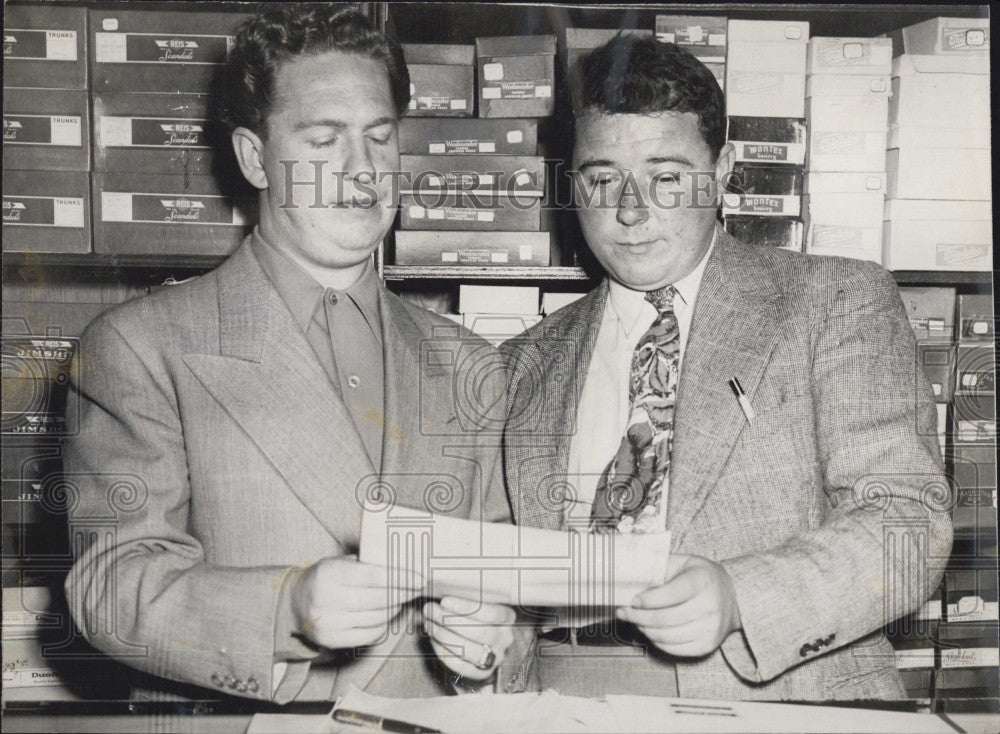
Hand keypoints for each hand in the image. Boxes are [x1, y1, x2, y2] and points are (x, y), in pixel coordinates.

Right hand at [290, 555, 422, 649]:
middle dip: (404, 593)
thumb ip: (367, 562)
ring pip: (377, 618)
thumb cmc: (325, 577)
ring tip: (401, 599)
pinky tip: (387, 615)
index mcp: (329, 573)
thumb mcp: (340, 562)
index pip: (374, 576)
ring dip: (395, 608)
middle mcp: (326, 599)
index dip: (401, 577)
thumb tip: (405, 563)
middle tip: (417, 588)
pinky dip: (384, 625)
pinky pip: (369, 635)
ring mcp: (328, 623)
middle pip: (379, 599)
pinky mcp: (331, 641)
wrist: (294, 603)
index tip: (420, 578)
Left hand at [423, 596, 515, 680]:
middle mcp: (505, 638)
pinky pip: (461, 666)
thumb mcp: (475, 603)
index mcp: (507, 617)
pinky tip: (433, 640)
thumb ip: (464, 597)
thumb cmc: (471, 616)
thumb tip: (441, 590)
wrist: (475, 646)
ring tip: (429, 624)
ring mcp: (495, 658)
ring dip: (444, 636)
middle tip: (430, 610)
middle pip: (479, 632)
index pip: (491, 613)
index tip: (444, 601)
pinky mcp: (482, 674)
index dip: (467, 608)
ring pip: (470, 650)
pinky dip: (443, 652)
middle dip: (450, 621)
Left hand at [617, 554, 740, 656]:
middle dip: (638, 617)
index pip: (670, 594)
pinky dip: (657, 642)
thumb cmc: (701, 577)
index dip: (647, 600)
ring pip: (667, 636)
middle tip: (624, 613)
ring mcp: (710, 628)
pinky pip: (675, 649)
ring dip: (645, 630)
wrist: (734, 597)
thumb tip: (629, 577)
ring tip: (635, 622)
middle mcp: (709, 605)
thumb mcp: (683, 562)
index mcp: (702, 581)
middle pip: (665, 618)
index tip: (632, 600)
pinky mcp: (708, 644)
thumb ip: (659, 566)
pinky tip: (650, 632)